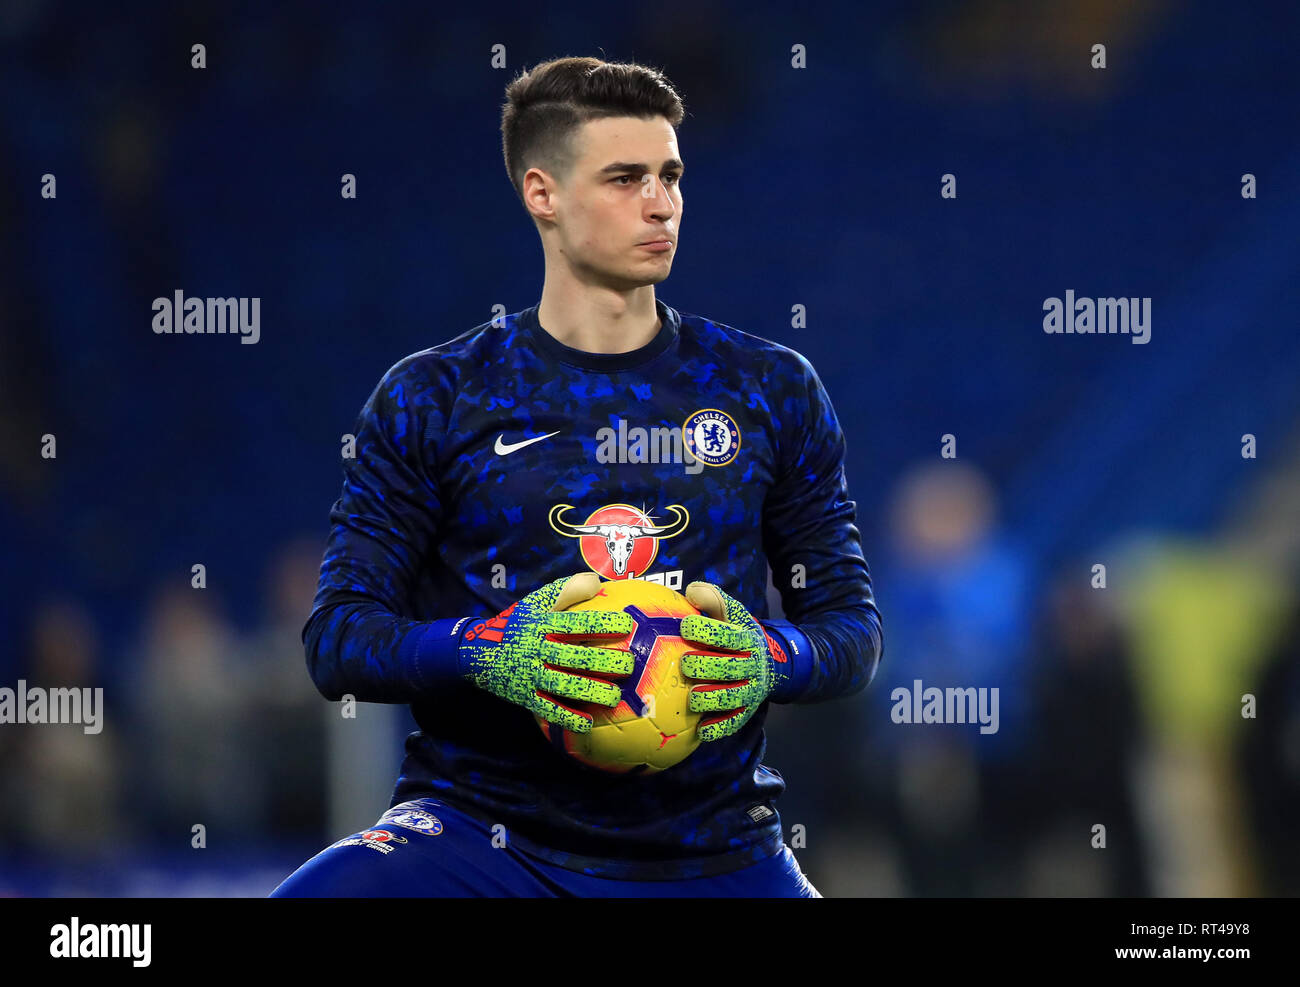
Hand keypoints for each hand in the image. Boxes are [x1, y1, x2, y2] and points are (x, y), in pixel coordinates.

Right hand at [460, 573, 634, 732]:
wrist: (476, 653)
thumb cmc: (518, 624)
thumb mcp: (536, 601)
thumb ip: (566, 590)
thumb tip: (597, 582)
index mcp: (540, 624)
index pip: (576, 623)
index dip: (602, 623)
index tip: (628, 623)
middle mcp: (535, 650)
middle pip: (574, 657)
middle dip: (605, 661)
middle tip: (630, 664)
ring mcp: (529, 675)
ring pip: (564, 686)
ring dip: (592, 692)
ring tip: (616, 696)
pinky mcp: (525, 697)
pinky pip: (548, 710)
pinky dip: (567, 718)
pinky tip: (589, 723)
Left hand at [680, 581, 778, 741]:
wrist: (770, 663)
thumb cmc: (737, 634)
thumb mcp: (732, 613)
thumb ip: (713, 600)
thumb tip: (691, 591)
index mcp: (747, 639)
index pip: (728, 634)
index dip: (706, 630)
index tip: (684, 625)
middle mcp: (752, 665)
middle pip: (730, 668)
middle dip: (707, 666)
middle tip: (685, 664)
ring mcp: (751, 690)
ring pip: (732, 697)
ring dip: (712, 699)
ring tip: (692, 698)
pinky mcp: (746, 711)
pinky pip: (734, 722)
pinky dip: (719, 728)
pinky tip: (701, 731)